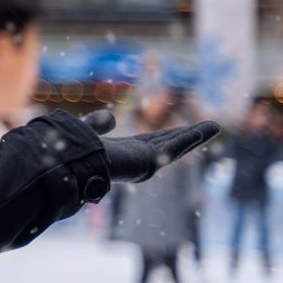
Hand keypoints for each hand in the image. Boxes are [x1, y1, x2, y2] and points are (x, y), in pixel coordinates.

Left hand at [40, 108, 220, 184]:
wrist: (66, 163)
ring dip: (197, 135)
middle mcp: (137, 162)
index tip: (185, 129)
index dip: (169, 135)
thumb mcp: (88, 131)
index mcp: (124, 154)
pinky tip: (208, 128)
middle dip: (191, 135)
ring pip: (176, 146)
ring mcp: (144, 165)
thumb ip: (97, 125)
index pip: (152, 142)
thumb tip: (109, 118)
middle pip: (170, 144)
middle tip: (212, 125)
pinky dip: (191, 137)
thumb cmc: (70, 152)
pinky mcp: (149, 163)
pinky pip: (174, 147)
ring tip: (217, 125)